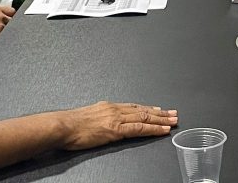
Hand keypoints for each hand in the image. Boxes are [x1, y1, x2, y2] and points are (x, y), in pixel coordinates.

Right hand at [56, 102, 177, 149]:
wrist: (62, 126)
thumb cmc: (70, 125)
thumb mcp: (88, 116)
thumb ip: (100, 118)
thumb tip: (104, 123)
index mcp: (109, 107)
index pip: (134, 107)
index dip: (148, 109)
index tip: (159, 110)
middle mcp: (115, 109)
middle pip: (143, 110)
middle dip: (160, 113)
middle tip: (174, 113)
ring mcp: (117, 119)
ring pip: (145, 117)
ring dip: (162, 120)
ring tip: (174, 121)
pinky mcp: (116, 129)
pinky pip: (139, 128)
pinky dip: (153, 129)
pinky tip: (162, 130)